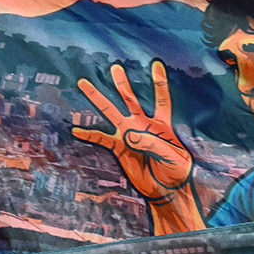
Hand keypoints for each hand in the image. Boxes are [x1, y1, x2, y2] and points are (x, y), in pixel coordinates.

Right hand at [71, 60, 193, 203]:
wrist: (166, 189)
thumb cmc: (176, 170)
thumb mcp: (171, 156)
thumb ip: (153, 144)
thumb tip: (129, 134)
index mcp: (160, 124)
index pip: (161, 99)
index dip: (158, 82)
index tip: (155, 63)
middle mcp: (142, 125)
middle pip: (130, 99)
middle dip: (122, 83)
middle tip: (115, 67)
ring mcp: (129, 135)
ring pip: (111, 113)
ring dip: (98, 99)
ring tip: (84, 83)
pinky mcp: (119, 148)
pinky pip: (102, 138)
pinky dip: (89, 134)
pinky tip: (76, 129)